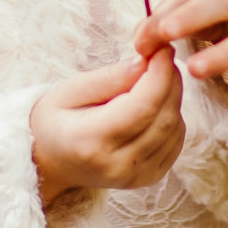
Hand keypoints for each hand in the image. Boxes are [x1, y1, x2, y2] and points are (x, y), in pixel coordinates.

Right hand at [30, 49, 184, 211]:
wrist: (50, 162)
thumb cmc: (56, 120)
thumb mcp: (69, 90)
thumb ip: (108, 78)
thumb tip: (144, 63)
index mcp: (90, 142)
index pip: (142, 106)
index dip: (160, 74)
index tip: (163, 49)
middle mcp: (116, 165)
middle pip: (164, 117)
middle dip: (170, 81)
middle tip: (162, 57)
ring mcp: (135, 177)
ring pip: (174, 129)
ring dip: (173, 98)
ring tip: (153, 79)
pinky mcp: (149, 178)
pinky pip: (176, 141)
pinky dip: (172, 116)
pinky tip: (154, 104)